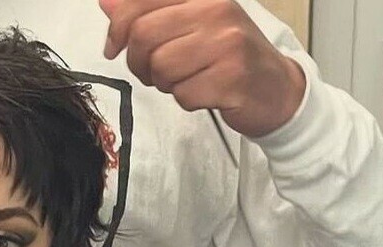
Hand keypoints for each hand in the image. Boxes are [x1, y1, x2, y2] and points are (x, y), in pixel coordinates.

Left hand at [98, 0, 305, 136]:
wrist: (276, 89)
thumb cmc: (228, 57)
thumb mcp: (191, 25)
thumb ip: (148, 13)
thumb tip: (106, 2)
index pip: (141, 2)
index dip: (117, 28)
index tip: (114, 47)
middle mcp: (216, 11)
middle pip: (143, 36)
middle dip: (139, 62)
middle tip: (155, 72)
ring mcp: (227, 44)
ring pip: (160, 68)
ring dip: (165, 84)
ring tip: (186, 80)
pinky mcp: (231, 78)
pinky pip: (182, 94)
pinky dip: (186, 100)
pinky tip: (205, 92)